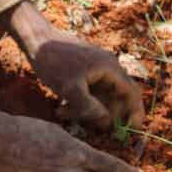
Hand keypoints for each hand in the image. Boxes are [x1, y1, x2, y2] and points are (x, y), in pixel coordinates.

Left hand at [0, 1, 144, 131]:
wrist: (35, 39)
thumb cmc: (53, 62)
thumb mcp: (69, 89)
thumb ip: (89, 108)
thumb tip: (107, 122)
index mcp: (110, 68)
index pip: (132, 93)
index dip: (135, 113)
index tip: (131, 131)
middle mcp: (108, 67)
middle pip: (116, 98)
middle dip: (104, 115)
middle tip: (90, 128)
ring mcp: (96, 69)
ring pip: (100, 98)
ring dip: (87, 111)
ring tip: (64, 114)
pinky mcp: (84, 71)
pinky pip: (89, 92)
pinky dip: (79, 103)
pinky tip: (61, 109)